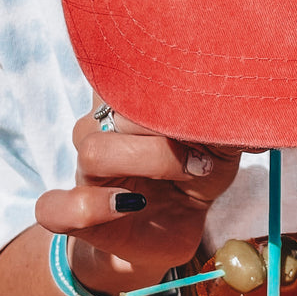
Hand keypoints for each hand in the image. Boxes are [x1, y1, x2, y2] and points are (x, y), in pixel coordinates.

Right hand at [34, 99, 244, 295]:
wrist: (177, 226)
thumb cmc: (198, 172)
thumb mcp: (219, 136)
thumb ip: (219, 111)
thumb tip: (239, 95)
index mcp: (126, 102)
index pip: (120, 69)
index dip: (159, 81)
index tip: (200, 99)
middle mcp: (100, 129)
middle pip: (116, 109)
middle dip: (167, 123)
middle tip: (205, 142)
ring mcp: (86, 171)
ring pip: (94, 152)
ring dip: (154, 161)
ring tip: (193, 171)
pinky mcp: (78, 214)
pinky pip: (57, 209)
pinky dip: (94, 207)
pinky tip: (131, 205)